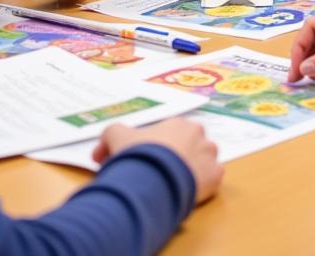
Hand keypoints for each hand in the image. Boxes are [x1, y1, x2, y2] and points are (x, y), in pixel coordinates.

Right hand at [93, 119, 222, 204]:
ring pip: (205, 160)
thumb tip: (99, 153)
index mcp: (178, 123)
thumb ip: (110, 137)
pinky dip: (203, 185)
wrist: (153, 179)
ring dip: (194, 168)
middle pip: (191, 144)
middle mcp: (198, 135)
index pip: (171, 133)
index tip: (148, 160)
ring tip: (176, 182)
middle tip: (162, 172)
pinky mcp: (215, 177)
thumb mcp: (116, 137)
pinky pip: (212, 179)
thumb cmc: (138, 154)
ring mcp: (209, 156)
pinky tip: (189, 192)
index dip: (159, 146)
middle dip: (179, 155)